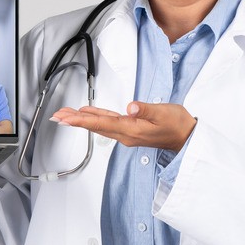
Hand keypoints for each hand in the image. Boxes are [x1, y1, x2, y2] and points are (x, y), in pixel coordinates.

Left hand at [50, 102, 196, 150]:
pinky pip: (107, 123)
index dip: (81, 120)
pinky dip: (95, 118)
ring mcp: (127, 133)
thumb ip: (147, 110)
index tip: (65, 119)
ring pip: (99, 125)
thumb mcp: (165, 113)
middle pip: (95, 126)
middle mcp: (126, 134)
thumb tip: (131, 107)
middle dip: (74, 121)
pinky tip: (88, 114)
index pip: (101, 124)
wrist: (187, 137)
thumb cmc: (178, 125)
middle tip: (56, 116)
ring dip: (81, 120)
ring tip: (65, 115)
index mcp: (131, 130)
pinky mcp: (130, 129)